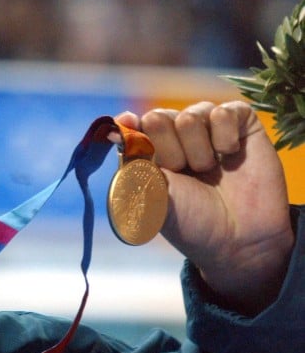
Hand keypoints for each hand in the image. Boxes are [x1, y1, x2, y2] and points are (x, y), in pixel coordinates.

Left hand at [115, 101, 292, 313]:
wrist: (239, 240)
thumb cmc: (191, 222)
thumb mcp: (152, 196)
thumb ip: (132, 162)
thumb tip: (112, 131)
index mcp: (149, 152)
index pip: (132, 126)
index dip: (132, 131)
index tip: (139, 144)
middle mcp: (176, 136)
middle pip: (158, 117)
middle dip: (169, 151)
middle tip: (184, 174)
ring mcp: (208, 128)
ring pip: (190, 116)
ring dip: (198, 151)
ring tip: (207, 171)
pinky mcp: (240, 124)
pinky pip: (224, 112)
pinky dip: (225, 137)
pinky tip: (229, 155)